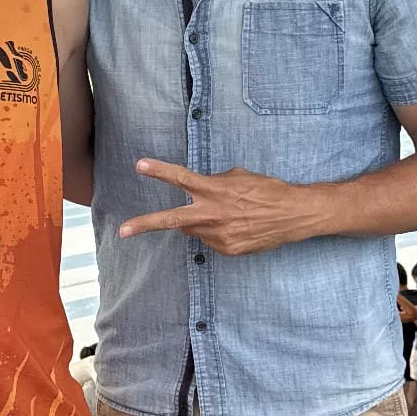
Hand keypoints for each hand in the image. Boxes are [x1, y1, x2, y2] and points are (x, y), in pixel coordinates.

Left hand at [118, 158, 314, 253]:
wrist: (293, 214)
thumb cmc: (267, 190)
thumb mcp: (238, 177)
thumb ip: (214, 183)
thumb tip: (200, 190)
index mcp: (216, 190)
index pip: (182, 179)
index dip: (159, 171)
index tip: (140, 166)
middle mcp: (214, 213)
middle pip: (172, 219)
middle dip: (145, 224)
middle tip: (123, 231)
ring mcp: (219, 235)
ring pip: (192, 229)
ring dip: (198, 221)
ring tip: (226, 214)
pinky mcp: (228, 249)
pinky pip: (210, 241)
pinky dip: (215, 233)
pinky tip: (235, 226)